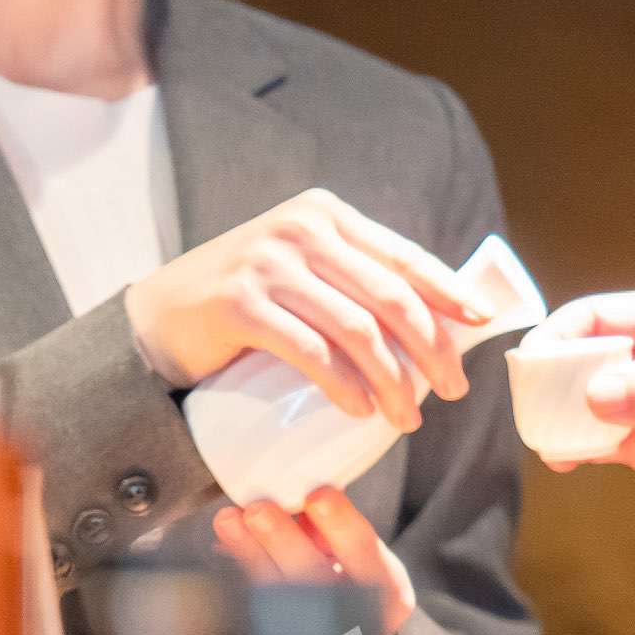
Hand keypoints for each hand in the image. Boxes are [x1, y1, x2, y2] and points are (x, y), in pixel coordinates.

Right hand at [125, 189, 500, 432]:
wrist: (156, 319)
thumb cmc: (245, 303)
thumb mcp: (303, 273)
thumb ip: (351, 280)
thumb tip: (435, 324)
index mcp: (326, 215)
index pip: (403, 256)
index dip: (448, 291)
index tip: (479, 324)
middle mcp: (301, 229)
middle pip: (390, 296)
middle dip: (432, 349)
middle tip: (452, 392)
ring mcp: (267, 263)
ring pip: (357, 329)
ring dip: (393, 381)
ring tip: (407, 419)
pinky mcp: (238, 303)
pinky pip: (310, 350)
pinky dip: (344, 385)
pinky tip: (360, 410)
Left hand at [209, 487, 417, 634]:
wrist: (351, 633)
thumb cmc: (357, 580)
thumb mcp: (364, 557)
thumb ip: (337, 529)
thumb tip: (295, 497)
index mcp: (384, 588)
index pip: (361, 551)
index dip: (340, 522)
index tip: (318, 494)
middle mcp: (352, 612)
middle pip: (313, 576)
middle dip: (283, 539)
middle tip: (257, 509)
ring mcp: (313, 630)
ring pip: (275, 591)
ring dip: (248, 552)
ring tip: (228, 520)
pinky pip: (251, 601)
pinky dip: (237, 569)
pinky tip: (224, 545)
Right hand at [541, 286, 634, 552]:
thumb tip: (594, 393)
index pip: (604, 314)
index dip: (563, 334)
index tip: (535, 366)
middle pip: (586, 354)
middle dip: (554, 377)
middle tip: (533, 408)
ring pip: (587, 398)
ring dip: (560, 415)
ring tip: (544, 437)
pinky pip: (601, 439)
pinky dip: (576, 446)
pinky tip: (564, 459)